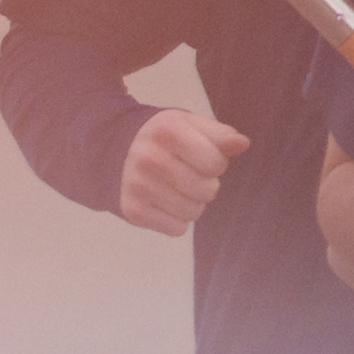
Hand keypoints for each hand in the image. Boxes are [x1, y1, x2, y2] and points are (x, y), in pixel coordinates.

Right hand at [113, 109, 243, 234]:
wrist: (111, 152)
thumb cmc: (163, 138)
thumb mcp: (188, 124)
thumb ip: (219, 133)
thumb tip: (242, 143)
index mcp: (167, 131)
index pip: (216, 163)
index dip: (216, 162)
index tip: (201, 156)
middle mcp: (148, 158)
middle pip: (208, 191)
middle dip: (206, 184)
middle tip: (188, 174)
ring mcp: (137, 186)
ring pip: (194, 212)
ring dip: (193, 202)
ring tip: (176, 187)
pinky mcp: (133, 210)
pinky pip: (177, 229)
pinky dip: (176, 219)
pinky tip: (163, 201)